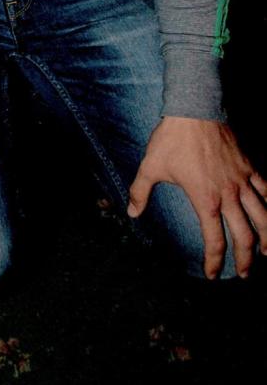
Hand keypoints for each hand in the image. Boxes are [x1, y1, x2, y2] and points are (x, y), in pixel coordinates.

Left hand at [127, 116, 266, 277]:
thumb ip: (140, 191)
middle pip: (245, 236)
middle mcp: (228, 195)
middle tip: (244, 274)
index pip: (214, 241)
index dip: (213, 262)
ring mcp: (242, 180)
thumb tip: (131, 212)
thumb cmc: (172, 139)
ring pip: (263, 216)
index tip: (210, 274)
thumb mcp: (151, 166)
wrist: (194, 110)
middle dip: (245, 259)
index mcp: (205, 200)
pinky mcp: (249, 166)